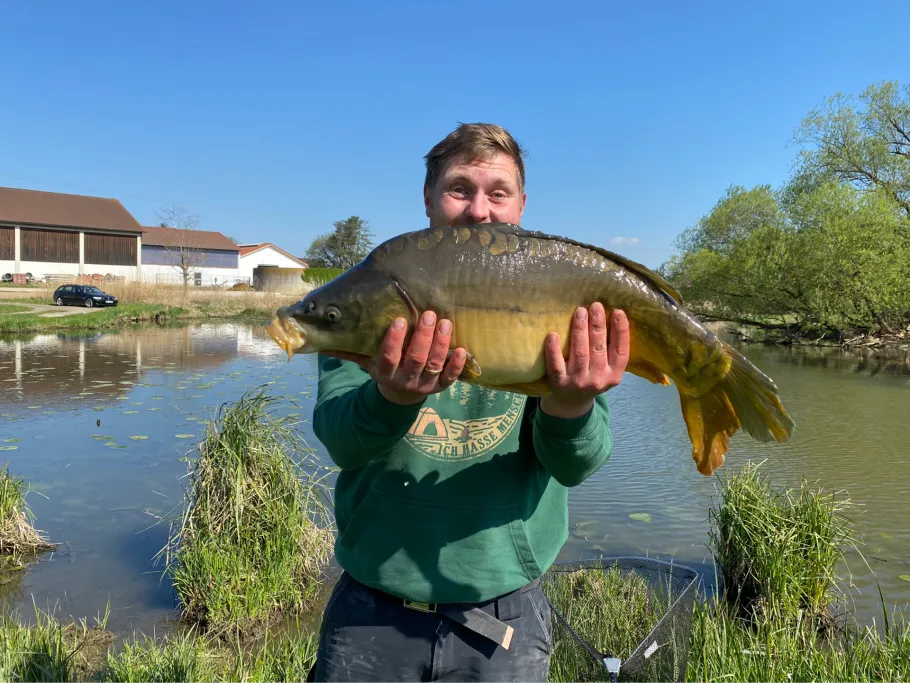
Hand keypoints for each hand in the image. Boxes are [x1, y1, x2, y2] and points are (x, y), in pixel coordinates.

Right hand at [323, 310, 466, 404]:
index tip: (399, 320)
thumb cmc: (383, 368)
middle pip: (416, 360)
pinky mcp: (440, 387)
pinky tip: (461, 349)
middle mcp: (405, 380)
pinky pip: (450, 378)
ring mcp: (424, 385)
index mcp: (384, 373)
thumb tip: (319, 340)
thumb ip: (348, 351)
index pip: (388, 358)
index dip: (394, 341)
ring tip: (445, 322)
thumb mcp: (365, 362)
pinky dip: (456, 365)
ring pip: (434, 366)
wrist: (401, 394)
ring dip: (441, 344)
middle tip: (429, 314)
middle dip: (423, 337)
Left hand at [540, 303, 629, 418]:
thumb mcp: (608, 369)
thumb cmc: (592, 377)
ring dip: (580, 330)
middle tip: (595, 305)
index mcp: (614, 374)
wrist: (571, 403)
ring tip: (580, 312)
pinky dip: (553, 349)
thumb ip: (611, 350)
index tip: (617, 312)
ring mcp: (578, 381)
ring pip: (580, 352)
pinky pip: (556, 364)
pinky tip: (552, 334)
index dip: (621, 331)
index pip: (621, 351)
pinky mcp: (559, 382)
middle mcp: (598, 379)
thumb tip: (614, 315)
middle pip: (599, 348)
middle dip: (598, 325)